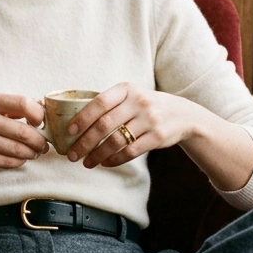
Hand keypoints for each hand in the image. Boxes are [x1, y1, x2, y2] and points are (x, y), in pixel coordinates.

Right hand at [0, 92, 47, 170]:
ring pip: (18, 150)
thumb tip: (38, 107)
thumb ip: (7, 106)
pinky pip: (6, 162)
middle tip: (43, 144)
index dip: (38, 115)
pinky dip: (18, 162)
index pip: (24, 104)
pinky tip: (19, 159)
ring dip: (31, 153)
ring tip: (34, 152)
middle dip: (39, 141)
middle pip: (24, 132)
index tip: (40, 122)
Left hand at [65, 83, 198, 168]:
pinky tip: (105, 163)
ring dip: (97, 154)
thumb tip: (75, 121)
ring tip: (86, 162)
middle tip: (72, 154)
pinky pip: (130, 152)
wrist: (183, 115)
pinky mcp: (157, 137)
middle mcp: (138, 102)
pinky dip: (115, 159)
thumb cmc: (147, 106)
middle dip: (85, 142)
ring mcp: (149, 120)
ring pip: (116, 141)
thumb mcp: (132, 95)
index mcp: (127, 89)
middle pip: (104, 124)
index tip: (70, 131)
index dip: (82, 118)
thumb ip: (110, 104)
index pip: (99, 102)